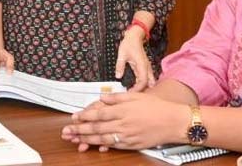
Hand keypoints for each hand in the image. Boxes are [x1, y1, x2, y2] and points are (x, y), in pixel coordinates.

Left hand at [61, 92, 185, 151]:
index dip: (84, 116)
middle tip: (67, 132)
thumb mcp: (136, 96)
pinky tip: (95, 145)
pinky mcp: (133, 144)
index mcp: (123, 109)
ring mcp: (128, 135)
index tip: (74, 117)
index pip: (98, 113)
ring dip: (87, 140)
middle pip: (97, 127)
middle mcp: (123, 123)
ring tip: (76, 140)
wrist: (174, 121)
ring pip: (103, 138)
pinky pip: (115, 145)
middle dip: (80, 130)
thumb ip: (117, 97)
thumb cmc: (157, 107)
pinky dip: (103, 146)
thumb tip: (102, 98)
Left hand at [115, 28, 155, 91]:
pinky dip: (142, 84)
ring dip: (143, 88)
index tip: (130, 94)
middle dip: (142, 91)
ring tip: (134, 94)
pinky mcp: (144, 67)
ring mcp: (146, 68)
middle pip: (148, 84)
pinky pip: (146, 78)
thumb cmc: (128, 44)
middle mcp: (146, 68)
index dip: (138, 89)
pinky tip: (136, 88)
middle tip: (132, 96)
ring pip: (149, 81)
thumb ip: (120, 65)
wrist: (135, 36)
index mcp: (142, 65)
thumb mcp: (122, 54)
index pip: (143, 81)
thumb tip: (118, 76)